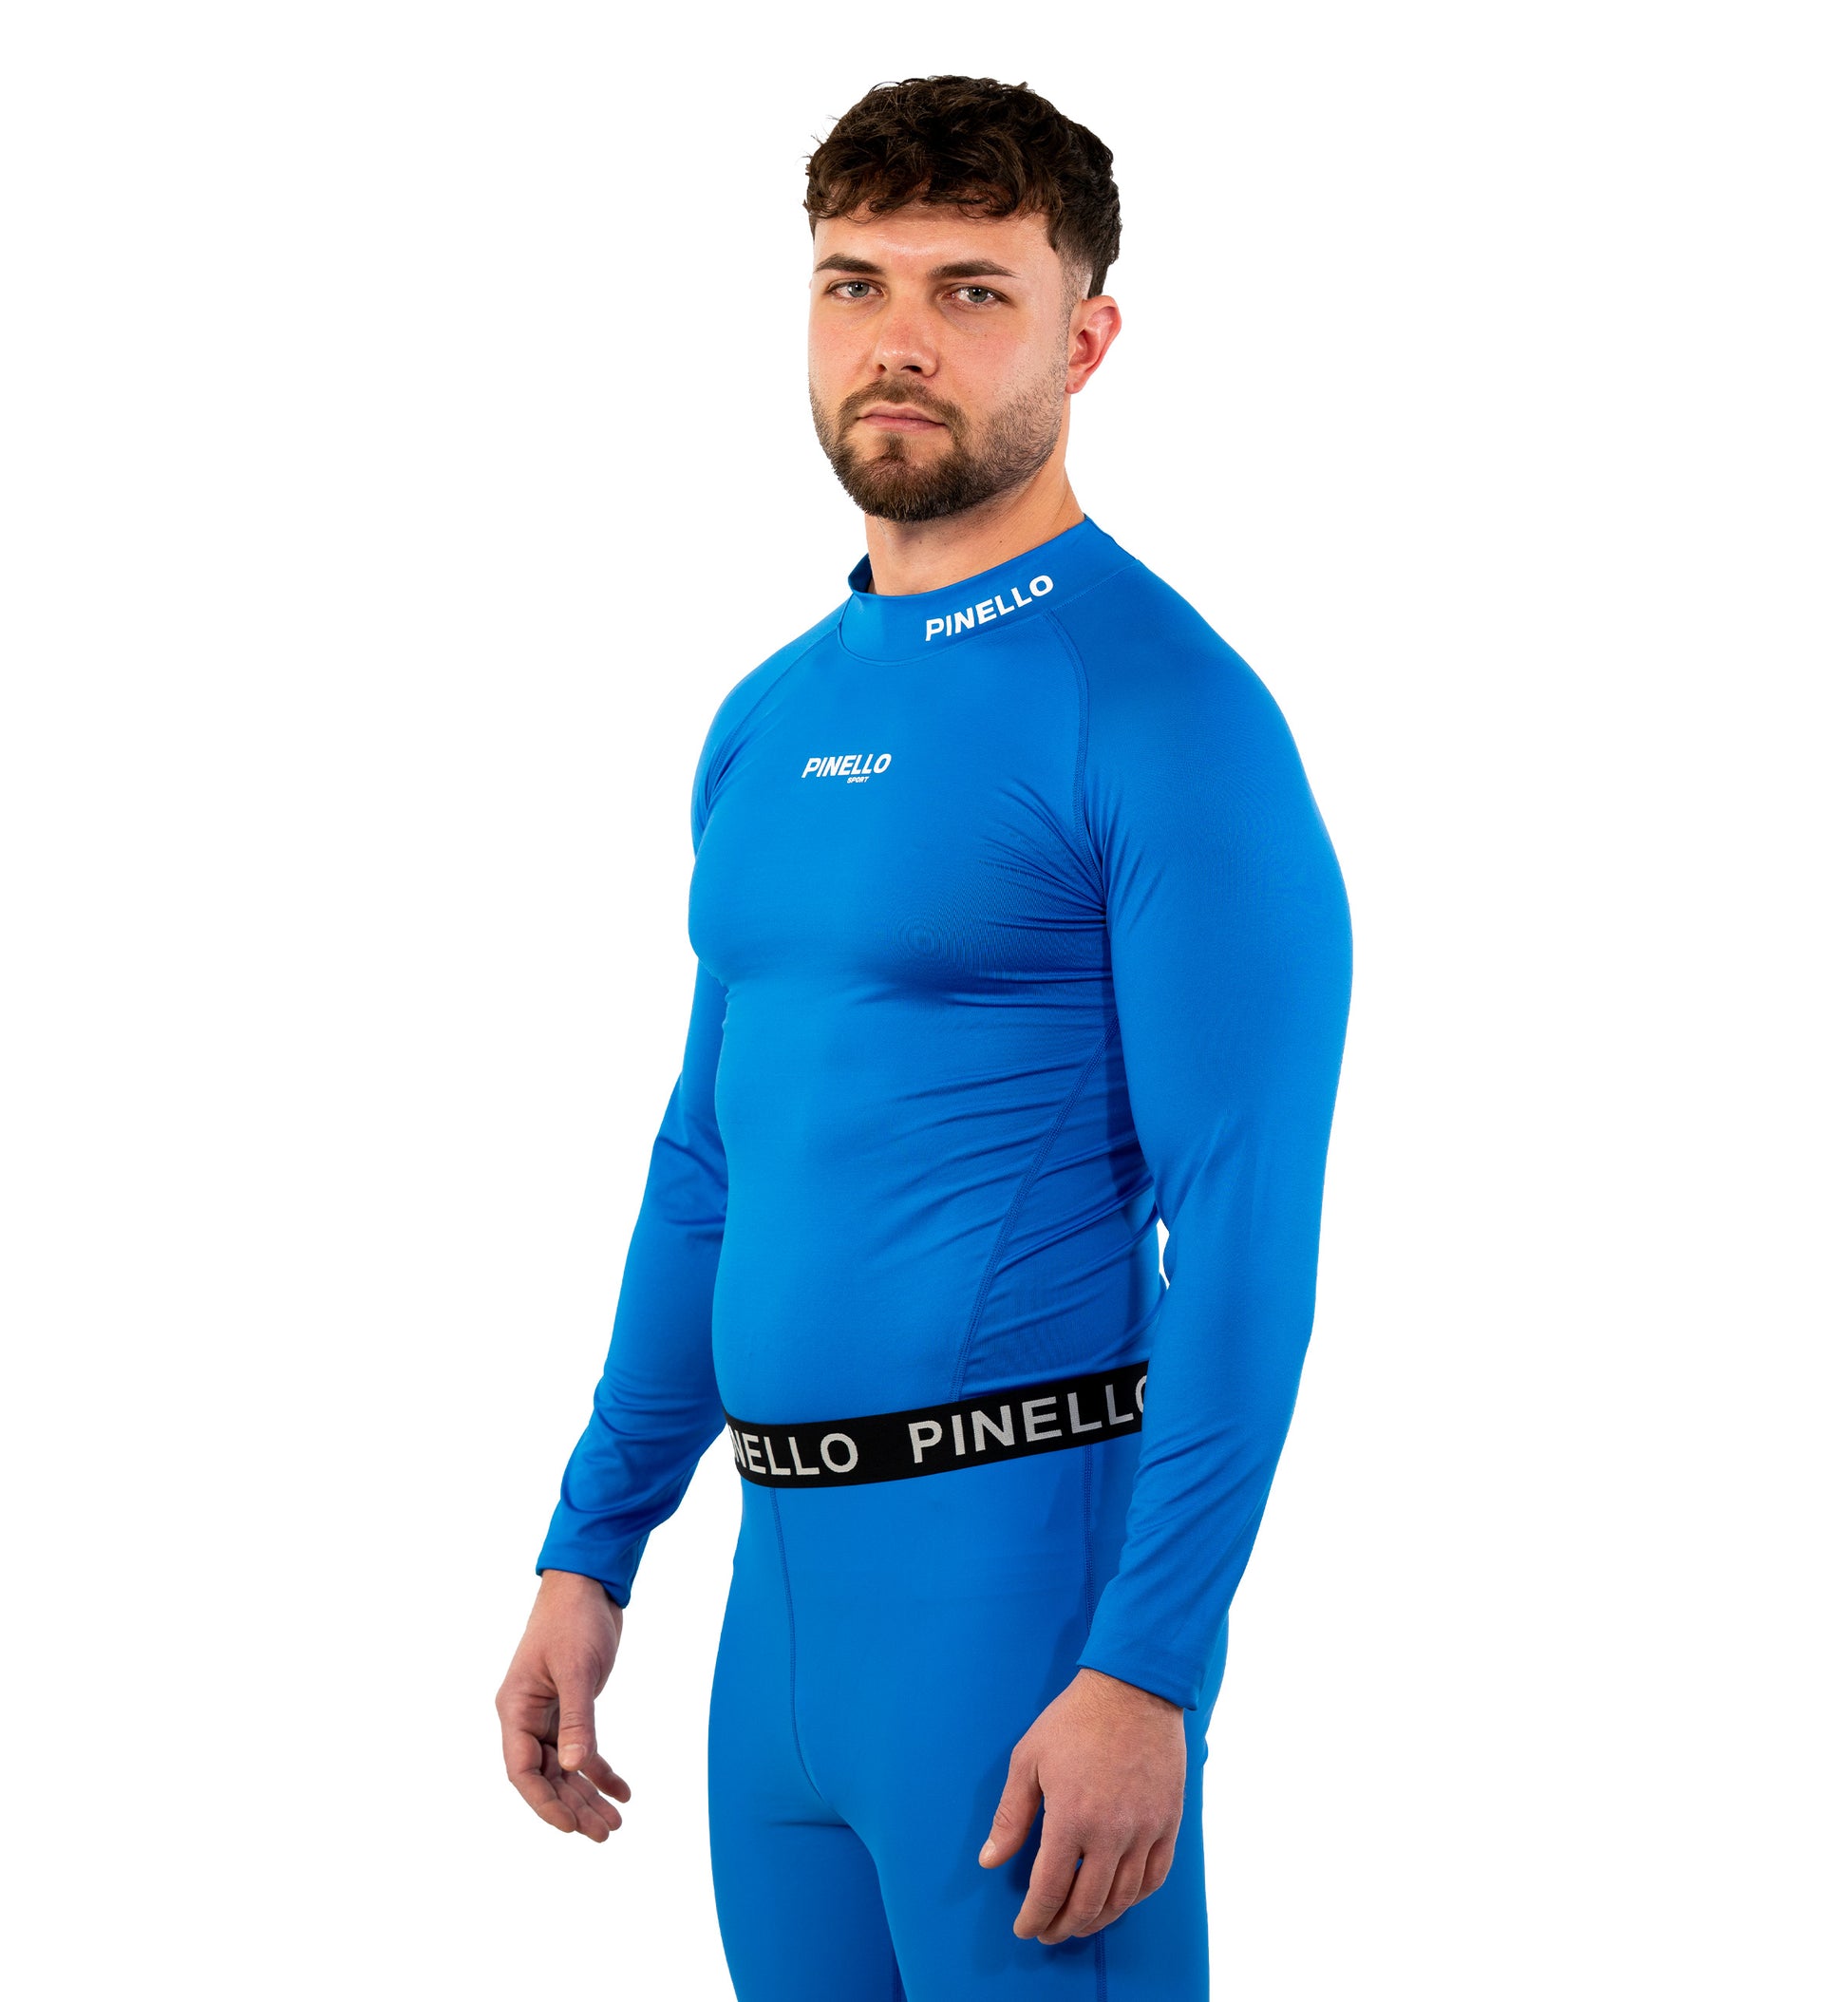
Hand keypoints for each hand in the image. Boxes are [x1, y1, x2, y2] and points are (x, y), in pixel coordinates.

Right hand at [495, 1569, 631, 1840]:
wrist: (588, 1585)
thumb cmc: (574, 1620)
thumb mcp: (577, 1670)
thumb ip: (577, 1720)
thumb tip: (574, 1767)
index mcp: (515, 1709)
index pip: (522, 1771)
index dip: (544, 1803)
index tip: (571, 1827)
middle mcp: (526, 1717)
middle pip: (546, 1777)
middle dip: (574, 1807)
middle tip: (606, 1833)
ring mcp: (548, 1714)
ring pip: (565, 1768)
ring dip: (588, 1794)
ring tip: (617, 1822)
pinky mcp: (571, 1708)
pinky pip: (582, 1748)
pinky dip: (601, 1770)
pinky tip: (623, 1790)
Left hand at [978, 1667, 1185, 1942]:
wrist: (1134, 1689)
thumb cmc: (1074, 1720)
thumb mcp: (1028, 1760)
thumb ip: (1011, 1816)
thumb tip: (989, 1861)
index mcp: (1071, 1818)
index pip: (1050, 1890)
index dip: (1034, 1917)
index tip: (1024, 1928)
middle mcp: (1111, 1833)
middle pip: (1087, 1904)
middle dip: (1063, 1927)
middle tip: (1048, 1932)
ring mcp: (1145, 1829)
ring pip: (1123, 1898)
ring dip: (1098, 1920)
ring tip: (1078, 1923)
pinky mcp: (1169, 1822)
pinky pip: (1155, 1877)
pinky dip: (1135, 1897)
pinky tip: (1118, 1899)